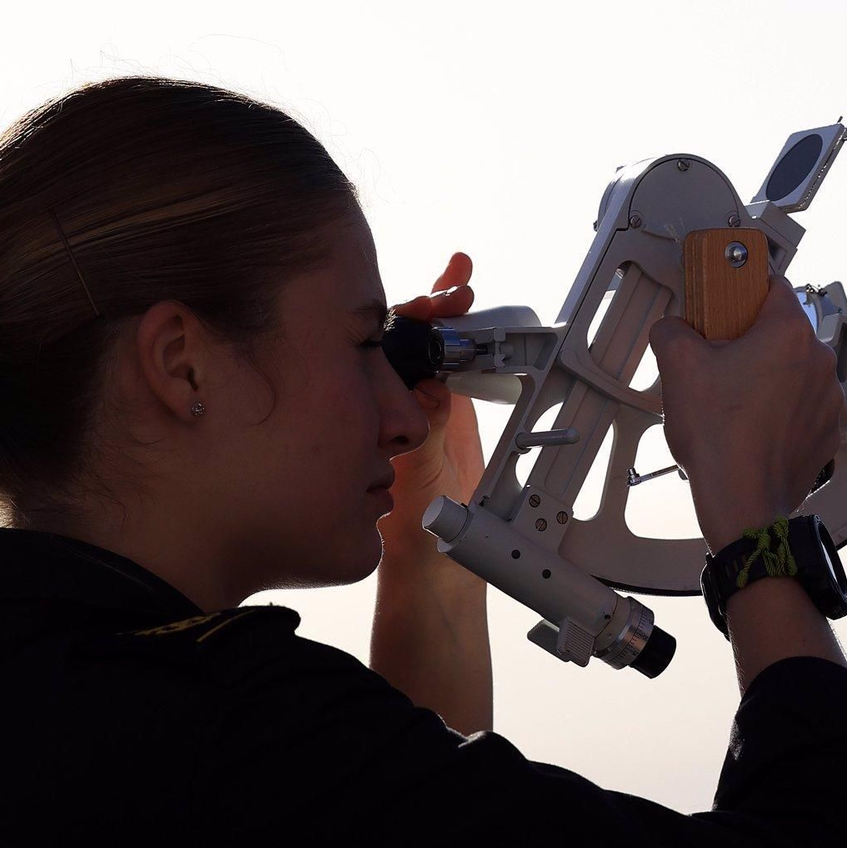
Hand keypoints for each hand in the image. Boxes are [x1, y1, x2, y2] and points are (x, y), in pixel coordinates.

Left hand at [378, 252, 486, 550]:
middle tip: (455, 285)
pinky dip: (469, 342)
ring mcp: (426, 408)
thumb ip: (426, 436)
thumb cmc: (408, 530)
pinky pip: (458, 371)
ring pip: (436, 349)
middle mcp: (397, 404)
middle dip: (431, 306)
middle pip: (411, 340)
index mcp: (374, 412)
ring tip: (461, 279)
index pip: (385, 352)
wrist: (435, 568)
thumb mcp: (415, 477)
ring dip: (449, 315)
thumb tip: (433, 392)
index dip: (404, 322)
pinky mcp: (454, 419)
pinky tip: (472, 312)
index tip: (424, 304)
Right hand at [647, 274, 841, 551]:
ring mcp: (827, 398)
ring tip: (735, 401)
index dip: (743, 289)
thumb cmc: (721, 442)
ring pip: (794, 370)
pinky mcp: (826, 430)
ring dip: (769, 377)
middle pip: (782, 331)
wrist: (743, 503)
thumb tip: (672, 329)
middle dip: (752, 341)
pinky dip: (782, 411)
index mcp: (788, 332)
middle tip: (721, 362)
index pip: (771, 283)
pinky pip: (803, 407)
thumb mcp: (678, 370)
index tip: (727, 300)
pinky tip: (753, 426)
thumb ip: (671, 331)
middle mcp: (818, 359)